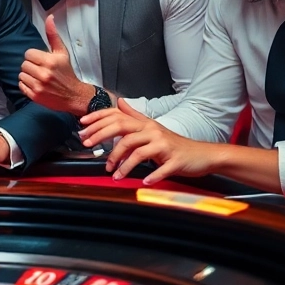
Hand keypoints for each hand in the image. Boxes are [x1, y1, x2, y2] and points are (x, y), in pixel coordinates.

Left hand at [19, 15, 90, 115]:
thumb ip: (52, 35)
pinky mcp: (35, 96)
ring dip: (27, 75)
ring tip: (37, 76)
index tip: (40, 60)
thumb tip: (49, 18)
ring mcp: (38, 86)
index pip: (28, 53)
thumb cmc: (66, 73)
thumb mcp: (62, 52)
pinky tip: (35, 84)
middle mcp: (44, 74)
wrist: (73, 95)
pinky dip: (26, 85)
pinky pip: (21, 86)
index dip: (33, 56)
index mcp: (50, 61)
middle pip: (24, 64)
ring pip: (21, 75)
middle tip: (39, 68)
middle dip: (30, 65)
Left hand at [89, 100, 221, 181]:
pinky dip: (152, 176)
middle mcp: (153, 131)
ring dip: (123, 166)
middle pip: (123, 131)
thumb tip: (120, 102)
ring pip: (138, 153)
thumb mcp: (153, 128)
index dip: (98, 120)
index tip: (82, 127)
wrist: (202, 155)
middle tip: (89, 148)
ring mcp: (164, 146)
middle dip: (103, 139)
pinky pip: (161, 169)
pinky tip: (143, 181)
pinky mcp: (175, 160)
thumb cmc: (174, 145)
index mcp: (146, 125)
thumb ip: (135, 116)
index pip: (117, 117)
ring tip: (115, 175)